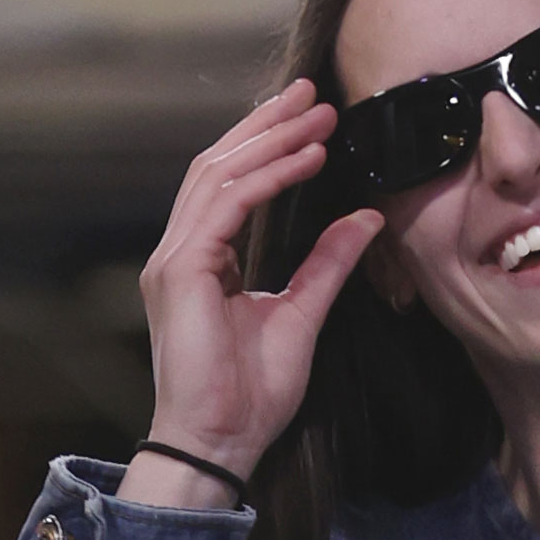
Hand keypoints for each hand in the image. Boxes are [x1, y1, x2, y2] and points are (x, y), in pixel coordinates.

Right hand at [133, 78, 382, 489]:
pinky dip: (267, 177)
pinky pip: (226, 204)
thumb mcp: (301, 315)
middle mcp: (179, 251)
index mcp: (201, 260)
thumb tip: (365, 219)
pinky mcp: (180, 271)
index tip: (314, 121)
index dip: (270, 145)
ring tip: (316, 117)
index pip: (230, 183)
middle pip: (219, 164)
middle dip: (267, 125)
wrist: (218, 445)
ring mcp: (174, 258)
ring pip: (219, 173)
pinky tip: (305, 159)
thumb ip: (327, 264)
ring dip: (270, 139)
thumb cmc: (249, 398)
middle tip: (313, 94)